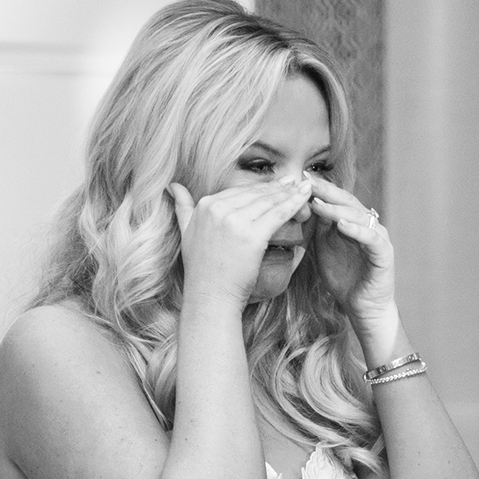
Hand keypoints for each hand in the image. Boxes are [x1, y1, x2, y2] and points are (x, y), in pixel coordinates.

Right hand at [167, 175, 316, 310]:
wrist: (210, 297)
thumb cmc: (201, 271)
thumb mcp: (186, 233)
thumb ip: (182, 207)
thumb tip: (172, 186)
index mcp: (205, 206)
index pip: (238, 191)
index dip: (260, 188)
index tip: (275, 184)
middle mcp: (218, 208)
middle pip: (255, 193)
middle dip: (278, 187)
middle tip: (295, 181)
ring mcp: (235, 220)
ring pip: (268, 201)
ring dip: (289, 192)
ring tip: (304, 187)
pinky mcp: (252, 235)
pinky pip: (278, 214)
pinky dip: (294, 203)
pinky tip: (305, 197)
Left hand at [305, 177, 404, 349]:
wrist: (362, 307)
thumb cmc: (343, 279)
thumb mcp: (323, 249)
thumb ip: (318, 229)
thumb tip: (305, 205)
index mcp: (353, 222)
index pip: (336, 199)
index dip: (320, 189)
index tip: (299, 180)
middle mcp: (367, 225)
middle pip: (348, 201)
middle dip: (327, 192)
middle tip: (307, 183)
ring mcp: (377, 237)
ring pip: (358, 216)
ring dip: (337, 209)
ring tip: (318, 203)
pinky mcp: (384, 253)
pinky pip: (371, 238)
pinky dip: (357, 230)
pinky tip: (342, 225)